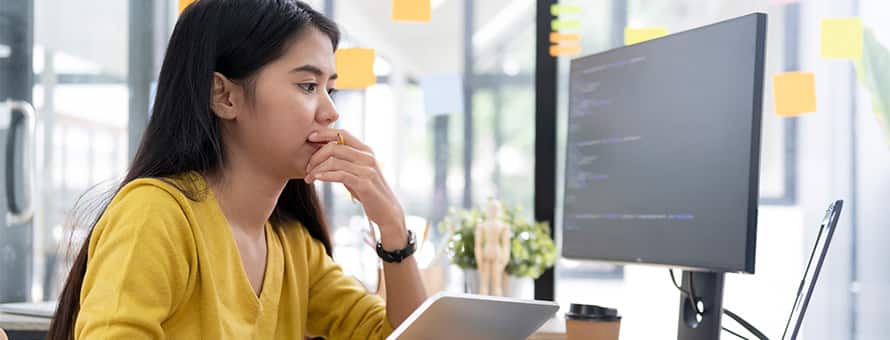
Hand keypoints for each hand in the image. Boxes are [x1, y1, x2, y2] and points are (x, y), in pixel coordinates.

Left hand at [304, 129, 406, 246]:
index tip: (309, 138)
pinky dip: (325, 176)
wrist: (386, 211)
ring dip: (317, 168)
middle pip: (335, 146)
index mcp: (366, 151)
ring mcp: (367, 169)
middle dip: (316, 156)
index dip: (325, 133)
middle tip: (306, 168)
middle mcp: (368, 157)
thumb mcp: (357, 172)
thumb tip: (323, 153)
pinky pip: (340, 174)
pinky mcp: (365, 183)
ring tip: (309, 177)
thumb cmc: (368, 192)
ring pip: (334, 160)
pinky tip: (316, 179)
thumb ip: (345, 162)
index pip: (343, 133)